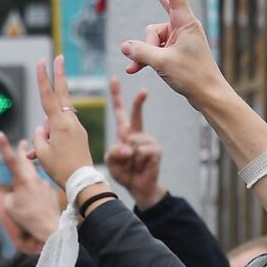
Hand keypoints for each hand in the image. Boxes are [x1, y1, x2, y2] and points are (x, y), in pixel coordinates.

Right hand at [0, 130, 61, 248]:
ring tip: (28, 172)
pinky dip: (36, 189)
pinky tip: (36, 200)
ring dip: (30, 171)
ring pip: (35, 175)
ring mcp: (44, 184)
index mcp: (23, 181)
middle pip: (26, 161)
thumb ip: (9, 195)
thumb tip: (15, 192)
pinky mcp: (51, 191)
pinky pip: (41, 187)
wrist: (51, 227)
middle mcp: (35, 179)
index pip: (10, 160)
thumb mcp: (9, 207)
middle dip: (23, 151)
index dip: (3, 147)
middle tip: (23, 142)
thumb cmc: (28, 219)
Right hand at [29, 55, 95, 190]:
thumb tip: (42, 129)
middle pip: (62, 95)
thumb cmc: (60, 169)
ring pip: (57, 122)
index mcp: (60, 124)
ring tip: (44, 157)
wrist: (82, 182)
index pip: (49, 96)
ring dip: (47, 134)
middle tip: (60, 57)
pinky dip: (54, 141)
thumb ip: (38, 136)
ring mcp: (78, 129)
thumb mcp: (42, 152)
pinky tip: (52, 158)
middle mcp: (71, 122)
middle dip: (59, 76)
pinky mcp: (81, 136)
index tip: (43, 62)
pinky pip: (63, 133)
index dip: (44, 78)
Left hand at [105, 77, 164, 208]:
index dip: (117, 95)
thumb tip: (128, 148)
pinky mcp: (155, 149)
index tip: (114, 79)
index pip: (121, 112)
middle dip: (139, 102)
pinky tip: (140, 167)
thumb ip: (113, 152)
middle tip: (144, 90)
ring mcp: (148, 140)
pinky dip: (136, 162)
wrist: (140, 188)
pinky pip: (140, 152)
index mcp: (126, 133)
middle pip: (137, 114)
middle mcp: (138, 133)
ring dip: (128, 158)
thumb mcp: (111, 161)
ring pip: (132, 142)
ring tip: (132, 165)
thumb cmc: (124, 172)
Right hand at [120, 0, 230, 107]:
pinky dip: (144, 58)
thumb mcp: (162, 64)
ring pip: (151, 36)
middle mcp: (182, 25)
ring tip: (150, 68)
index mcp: (184, 21)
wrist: (208, 95)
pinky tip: (134, 70)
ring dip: (145, 52)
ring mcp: (178, 37)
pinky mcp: (174, 49)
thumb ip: (141, 52)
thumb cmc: (192, 77)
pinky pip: (153, 48)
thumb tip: (125, 46)